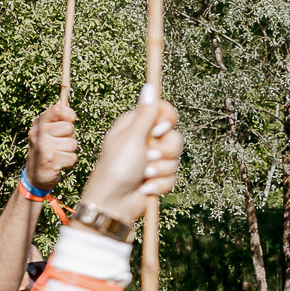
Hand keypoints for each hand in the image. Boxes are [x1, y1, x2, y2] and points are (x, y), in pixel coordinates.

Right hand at [27, 100, 79, 190]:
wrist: (35, 175)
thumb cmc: (46, 150)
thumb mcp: (47, 132)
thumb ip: (56, 118)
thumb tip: (62, 100)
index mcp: (39, 124)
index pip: (57, 109)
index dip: (68, 113)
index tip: (70, 119)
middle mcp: (39, 134)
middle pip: (69, 127)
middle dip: (69, 137)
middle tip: (59, 143)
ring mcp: (44, 147)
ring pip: (73, 143)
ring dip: (69, 151)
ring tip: (58, 154)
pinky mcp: (50, 161)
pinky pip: (73, 157)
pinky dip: (69, 162)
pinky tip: (58, 163)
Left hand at [79, 99, 184, 222]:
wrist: (113, 204)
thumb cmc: (117, 167)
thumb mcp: (131, 137)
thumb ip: (146, 113)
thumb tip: (150, 87)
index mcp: (135, 126)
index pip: (163, 111)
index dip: (167, 119)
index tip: (160, 128)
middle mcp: (145, 141)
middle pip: (174, 136)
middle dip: (165, 150)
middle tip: (148, 156)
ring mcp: (152, 160)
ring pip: (175, 158)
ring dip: (160, 169)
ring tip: (144, 175)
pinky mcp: (157, 178)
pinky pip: (173, 176)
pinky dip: (160, 184)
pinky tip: (145, 188)